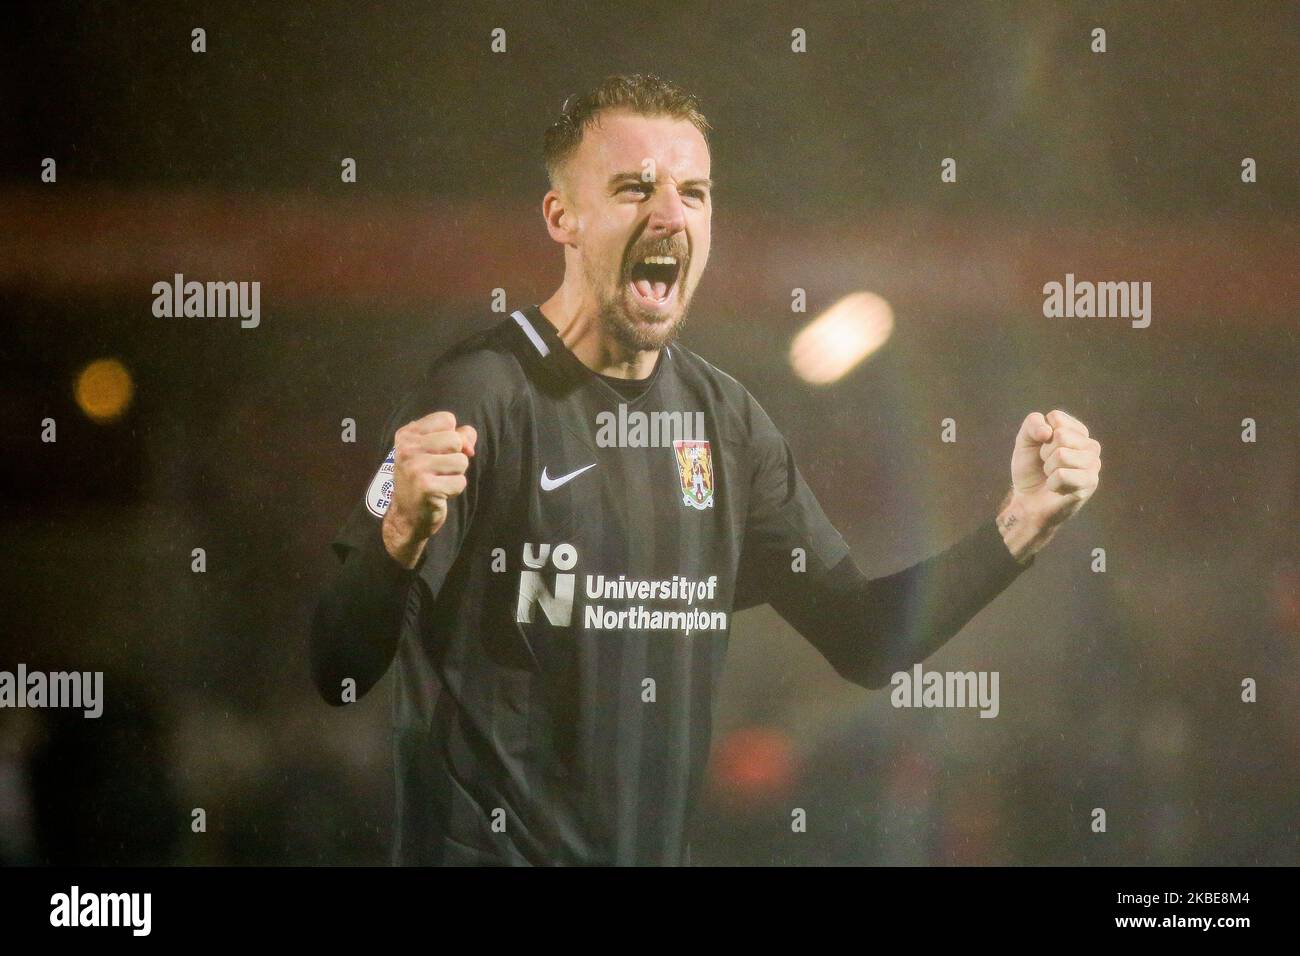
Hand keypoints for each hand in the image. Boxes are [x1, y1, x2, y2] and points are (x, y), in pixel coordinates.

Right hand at [381, 411, 476, 568]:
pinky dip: (455, 490)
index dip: (453, 436)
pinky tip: (439, 493)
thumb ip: (456, 436)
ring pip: (461, 461)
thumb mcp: (434, 452)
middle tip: (438, 470)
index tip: (440, 451)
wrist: (407, 515)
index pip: (447, 419)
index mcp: (407, 434)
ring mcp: (415, 468)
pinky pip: (460, 482)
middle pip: (456, 440)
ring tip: (439, 481)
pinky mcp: (426, 487)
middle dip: (456, 457)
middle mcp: (407, 448)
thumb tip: (470, 435)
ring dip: (456, 474)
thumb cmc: (424, 479)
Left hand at [997, 409, 1100, 561]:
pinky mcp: (1090, 483)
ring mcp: (1094, 464)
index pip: (1055, 418)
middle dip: (1045, 453)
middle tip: (1047, 466)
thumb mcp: (1025, 441)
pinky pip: (1062, 475)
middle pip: (1061, 436)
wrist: (1028, 501)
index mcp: (1077, 431)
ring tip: (1052, 476)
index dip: (1040, 435)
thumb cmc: (1030, 470)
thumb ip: (1032, 424)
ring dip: (1048, 468)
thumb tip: (1048, 431)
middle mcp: (1090, 445)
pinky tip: (1057, 488)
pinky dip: (1052, 483)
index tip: (1041, 449)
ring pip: (1062, 455)